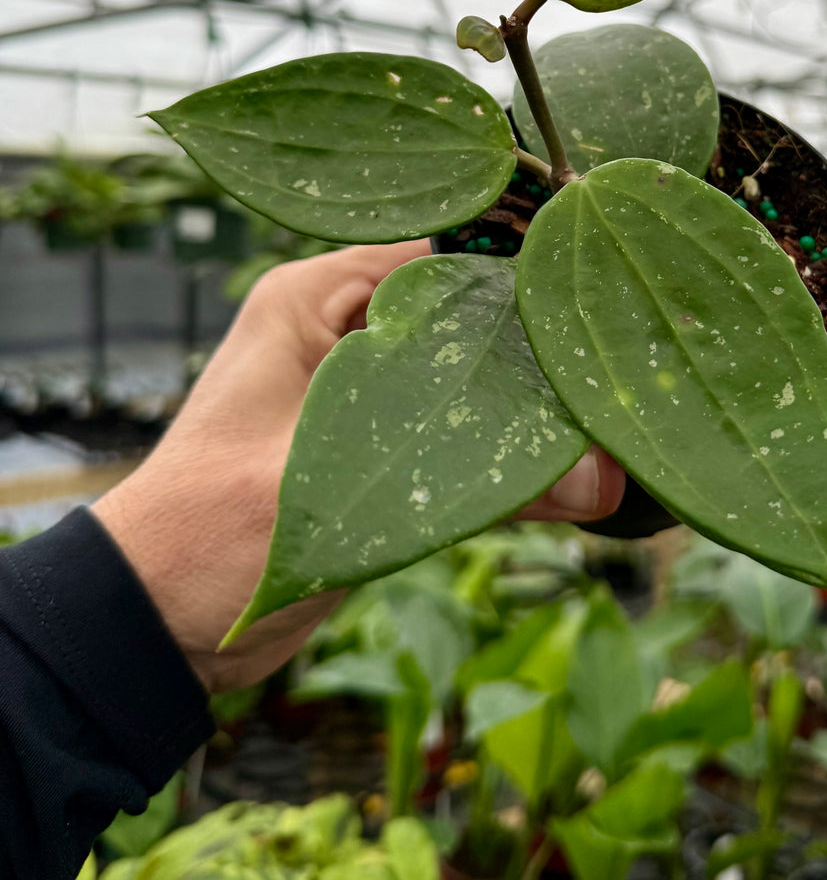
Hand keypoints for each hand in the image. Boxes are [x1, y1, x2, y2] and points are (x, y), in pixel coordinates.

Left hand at [93, 241, 624, 691]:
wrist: (153, 629)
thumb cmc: (207, 535)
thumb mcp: (333, 490)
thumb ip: (469, 478)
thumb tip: (599, 476)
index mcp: (314, 298)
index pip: (440, 250)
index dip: (518, 273)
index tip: (595, 305)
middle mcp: (343, 333)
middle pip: (467, 319)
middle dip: (539, 356)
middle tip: (620, 380)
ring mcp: (362, 396)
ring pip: (471, 383)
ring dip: (533, 414)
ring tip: (613, 440)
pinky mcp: (377, 456)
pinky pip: (460, 440)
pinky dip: (510, 460)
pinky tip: (575, 483)